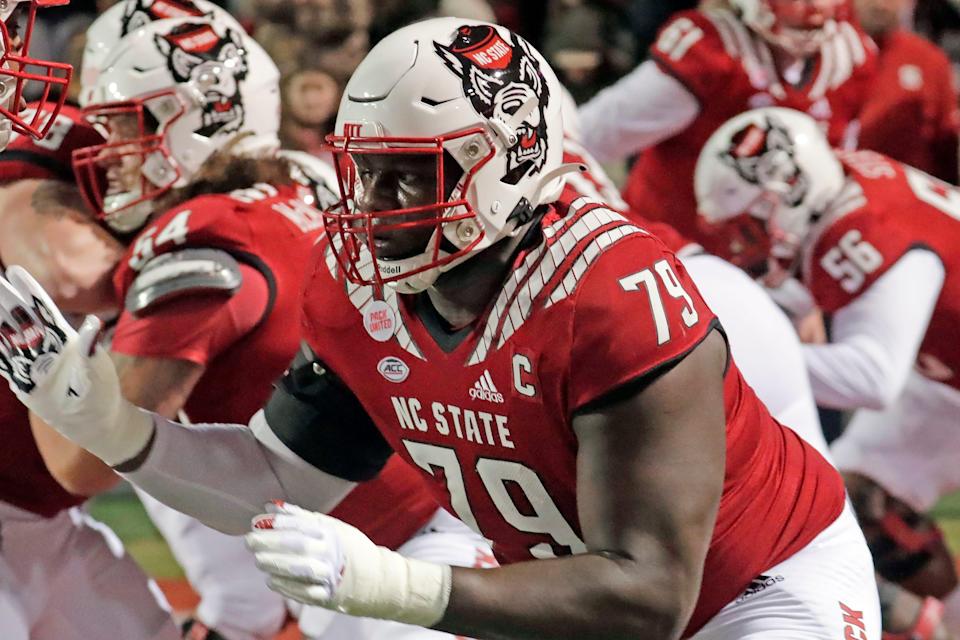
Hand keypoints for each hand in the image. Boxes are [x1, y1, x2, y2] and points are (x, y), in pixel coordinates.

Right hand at [0, 265, 152, 465]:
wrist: (95, 422)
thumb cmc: (101, 393)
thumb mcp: (97, 371)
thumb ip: (90, 349)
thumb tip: (94, 324)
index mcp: (65, 339)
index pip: (43, 309)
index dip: (28, 291)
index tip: (14, 270)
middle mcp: (46, 348)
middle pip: (20, 319)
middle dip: (5, 300)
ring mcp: (32, 365)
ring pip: (7, 338)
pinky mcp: (23, 382)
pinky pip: (3, 362)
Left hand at [245, 501, 451, 626]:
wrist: (375, 579)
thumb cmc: (349, 549)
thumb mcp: (331, 527)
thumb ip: (301, 518)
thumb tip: (271, 507)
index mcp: (332, 533)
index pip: (302, 525)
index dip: (279, 523)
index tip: (259, 521)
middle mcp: (332, 553)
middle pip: (296, 546)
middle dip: (269, 543)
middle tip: (250, 541)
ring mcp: (330, 575)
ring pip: (296, 569)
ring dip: (273, 564)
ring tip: (259, 560)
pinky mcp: (326, 595)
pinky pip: (300, 591)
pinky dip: (282, 585)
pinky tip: (270, 579)